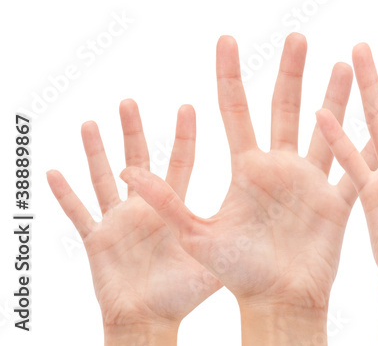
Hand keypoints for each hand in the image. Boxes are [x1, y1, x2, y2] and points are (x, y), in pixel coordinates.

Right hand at [47, 100, 220, 340]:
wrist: (152, 321)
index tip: (188, 106)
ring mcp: (119, 222)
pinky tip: (53, 171)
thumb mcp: (212, 256)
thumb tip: (278, 217)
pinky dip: (66, 194)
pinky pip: (79, 213)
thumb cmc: (184, 294)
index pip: (180, 163)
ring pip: (105, 178)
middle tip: (130, 101)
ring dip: (97, 151)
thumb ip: (233, 232)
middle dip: (134, 131)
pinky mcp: (98, 240)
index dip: (183, 137)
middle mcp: (144, 209)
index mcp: (174, 209)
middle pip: (139, 160)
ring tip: (92, 122)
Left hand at [121, 34, 360, 339]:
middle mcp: (279, 167)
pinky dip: (364, 146)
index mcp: (246, 168)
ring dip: (335, 96)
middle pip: (284, 107)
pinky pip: (354, 168)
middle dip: (291, 71)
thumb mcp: (196, 236)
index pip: (235, 109)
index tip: (226, 38)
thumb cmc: (237, 273)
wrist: (278, 302)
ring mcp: (310, 181)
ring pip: (326, 127)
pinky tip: (377, 120)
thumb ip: (167, 202)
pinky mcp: (336, 201)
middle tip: (297, 36)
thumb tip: (128, 174)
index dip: (229, 74)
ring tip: (346, 60)